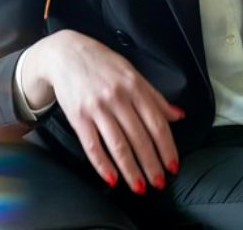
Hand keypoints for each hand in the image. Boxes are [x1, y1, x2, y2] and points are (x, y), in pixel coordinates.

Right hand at [22, 30, 183, 193]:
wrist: (64, 54)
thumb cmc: (101, 63)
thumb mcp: (131, 73)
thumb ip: (155, 96)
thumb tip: (178, 116)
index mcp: (134, 87)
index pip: (156, 123)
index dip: (167, 148)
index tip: (173, 166)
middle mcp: (117, 98)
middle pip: (139, 138)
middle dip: (151, 165)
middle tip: (159, 183)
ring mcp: (96, 108)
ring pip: (118, 145)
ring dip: (131, 170)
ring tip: (140, 187)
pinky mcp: (78, 116)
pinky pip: (92, 145)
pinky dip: (102, 164)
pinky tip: (112, 179)